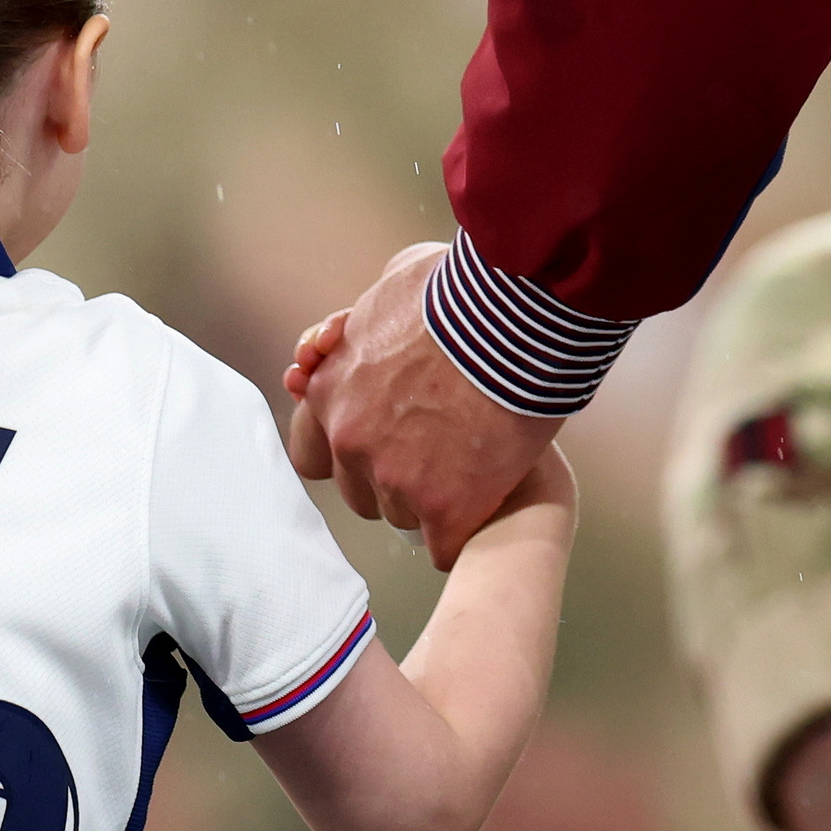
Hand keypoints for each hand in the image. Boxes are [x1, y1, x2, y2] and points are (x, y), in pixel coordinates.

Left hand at [284, 242, 562, 563]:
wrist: (519, 317)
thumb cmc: (463, 291)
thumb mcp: (391, 286)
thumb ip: (366, 324)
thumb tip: (357, 329)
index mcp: (332, 391)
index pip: (312, 454)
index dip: (348, 451)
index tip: (376, 445)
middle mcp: (352, 441)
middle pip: (362, 492)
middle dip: (396, 477)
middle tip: (440, 450)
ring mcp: (397, 479)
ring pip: (405, 516)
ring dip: (433, 500)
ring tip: (474, 464)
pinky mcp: (446, 508)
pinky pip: (443, 545)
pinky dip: (462, 529)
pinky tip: (484, 504)